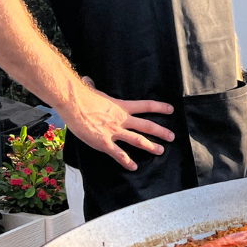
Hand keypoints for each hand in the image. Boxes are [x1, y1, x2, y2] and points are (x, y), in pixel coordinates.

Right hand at [60, 77, 175, 170]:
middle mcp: (121, 119)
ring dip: (150, 146)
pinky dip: (127, 161)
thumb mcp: (93, 90)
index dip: (160, 107)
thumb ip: (94, 87)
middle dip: (161, 131)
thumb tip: (87, 80)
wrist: (74, 104)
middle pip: (146, 125)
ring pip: (137, 140)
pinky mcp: (104, 143)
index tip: (171, 110)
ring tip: (161, 151)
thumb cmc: (82, 96)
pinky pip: (118, 154)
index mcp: (121, 106)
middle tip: (172, 136)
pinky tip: (133, 167)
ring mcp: (114, 131)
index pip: (146, 106)